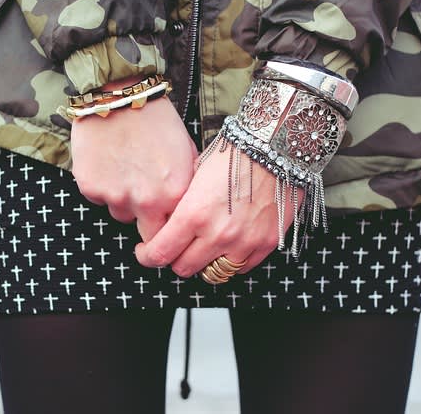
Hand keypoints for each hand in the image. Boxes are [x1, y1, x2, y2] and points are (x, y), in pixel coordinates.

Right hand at [71, 81, 197, 240]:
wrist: (119, 95)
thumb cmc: (156, 120)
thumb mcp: (186, 151)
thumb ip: (188, 185)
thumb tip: (189, 208)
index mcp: (175, 194)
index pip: (175, 233)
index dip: (171, 228)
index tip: (167, 223)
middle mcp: (147, 201)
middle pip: (148, 237)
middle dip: (148, 224)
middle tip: (146, 203)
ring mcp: (116, 197)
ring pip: (122, 215)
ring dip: (125, 201)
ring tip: (126, 170)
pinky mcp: (91, 189)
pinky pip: (100, 199)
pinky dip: (103, 187)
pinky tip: (109, 163)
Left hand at [135, 147, 301, 275]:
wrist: (274, 146)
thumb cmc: (233, 153)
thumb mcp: (193, 174)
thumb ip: (180, 205)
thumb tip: (167, 221)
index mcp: (193, 214)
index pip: (160, 253)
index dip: (147, 257)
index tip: (146, 252)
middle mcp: (217, 234)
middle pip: (184, 268)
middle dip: (175, 259)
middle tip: (175, 248)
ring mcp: (243, 242)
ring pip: (213, 273)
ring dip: (204, 263)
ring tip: (203, 248)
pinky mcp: (266, 243)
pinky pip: (241, 268)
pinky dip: (231, 261)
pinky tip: (228, 246)